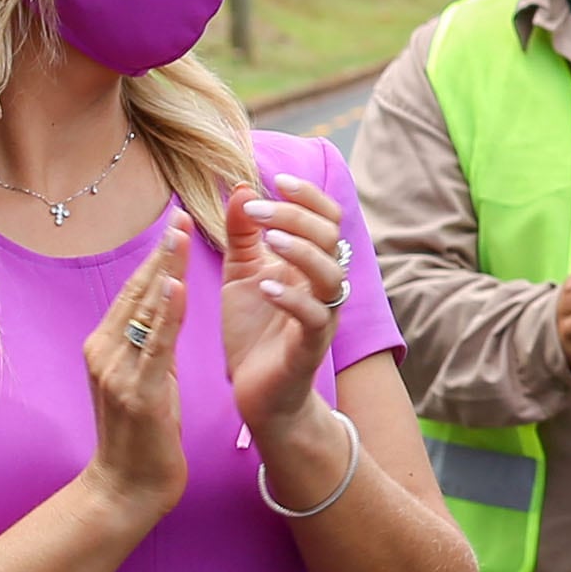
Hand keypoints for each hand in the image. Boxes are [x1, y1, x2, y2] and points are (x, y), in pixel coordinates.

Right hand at [80, 219, 190, 520]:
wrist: (126, 489)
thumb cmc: (142, 434)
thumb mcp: (146, 378)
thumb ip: (151, 344)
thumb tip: (166, 305)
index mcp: (104, 347)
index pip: (134, 292)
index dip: (155, 257)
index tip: (175, 222)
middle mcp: (104, 353)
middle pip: (136, 293)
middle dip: (160, 253)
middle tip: (180, 213)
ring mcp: (116, 373)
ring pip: (144, 311)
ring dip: (164, 270)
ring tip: (180, 234)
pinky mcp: (137, 393)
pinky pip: (155, 346)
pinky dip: (167, 313)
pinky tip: (177, 285)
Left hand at [223, 176, 348, 439]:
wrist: (257, 391)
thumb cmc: (253, 330)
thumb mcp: (240, 273)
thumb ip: (242, 233)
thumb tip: (240, 187)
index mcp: (310, 263)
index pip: (327, 217)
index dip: (308, 196)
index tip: (276, 180)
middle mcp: (324, 285)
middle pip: (330, 237)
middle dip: (296, 216)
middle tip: (256, 210)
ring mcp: (322, 315)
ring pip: (330, 273)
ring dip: (301, 251)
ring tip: (269, 239)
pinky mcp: (311, 346)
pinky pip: (314, 316)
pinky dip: (292, 298)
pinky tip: (266, 287)